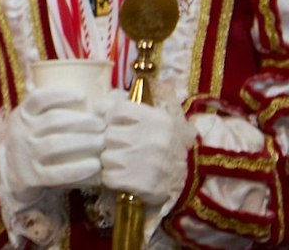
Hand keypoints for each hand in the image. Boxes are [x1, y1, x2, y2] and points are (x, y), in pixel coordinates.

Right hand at [0, 87, 104, 202]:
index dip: (60, 94)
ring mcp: (26, 155)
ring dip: (83, 142)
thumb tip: (80, 98)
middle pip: (53, 121)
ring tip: (101, 142)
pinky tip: (95, 165)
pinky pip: (58, 172)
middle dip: (82, 120)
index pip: (38, 99)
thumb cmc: (31, 142)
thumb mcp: (30, 123)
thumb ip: (47, 111)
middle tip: (102, 124)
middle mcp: (21, 133)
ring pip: (55, 144)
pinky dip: (78, 168)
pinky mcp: (33, 177)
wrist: (9, 174)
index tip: (83, 95)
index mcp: (22, 116)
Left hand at [99, 91, 190, 207]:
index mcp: (159, 119)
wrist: (192, 182)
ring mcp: (148, 163)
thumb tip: (98, 105)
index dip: (113, 118)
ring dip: (112, 161)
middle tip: (126, 148)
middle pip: (110, 135)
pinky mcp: (142, 184)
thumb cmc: (168, 146)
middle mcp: (154, 139)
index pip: (118, 109)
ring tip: (128, 163)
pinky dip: (113, 178)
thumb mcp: (159, 121)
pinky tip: (126, 177)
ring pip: (106, 156)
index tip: (118, 125)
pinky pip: (108, 176)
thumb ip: (130, 108)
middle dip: (113, 142)